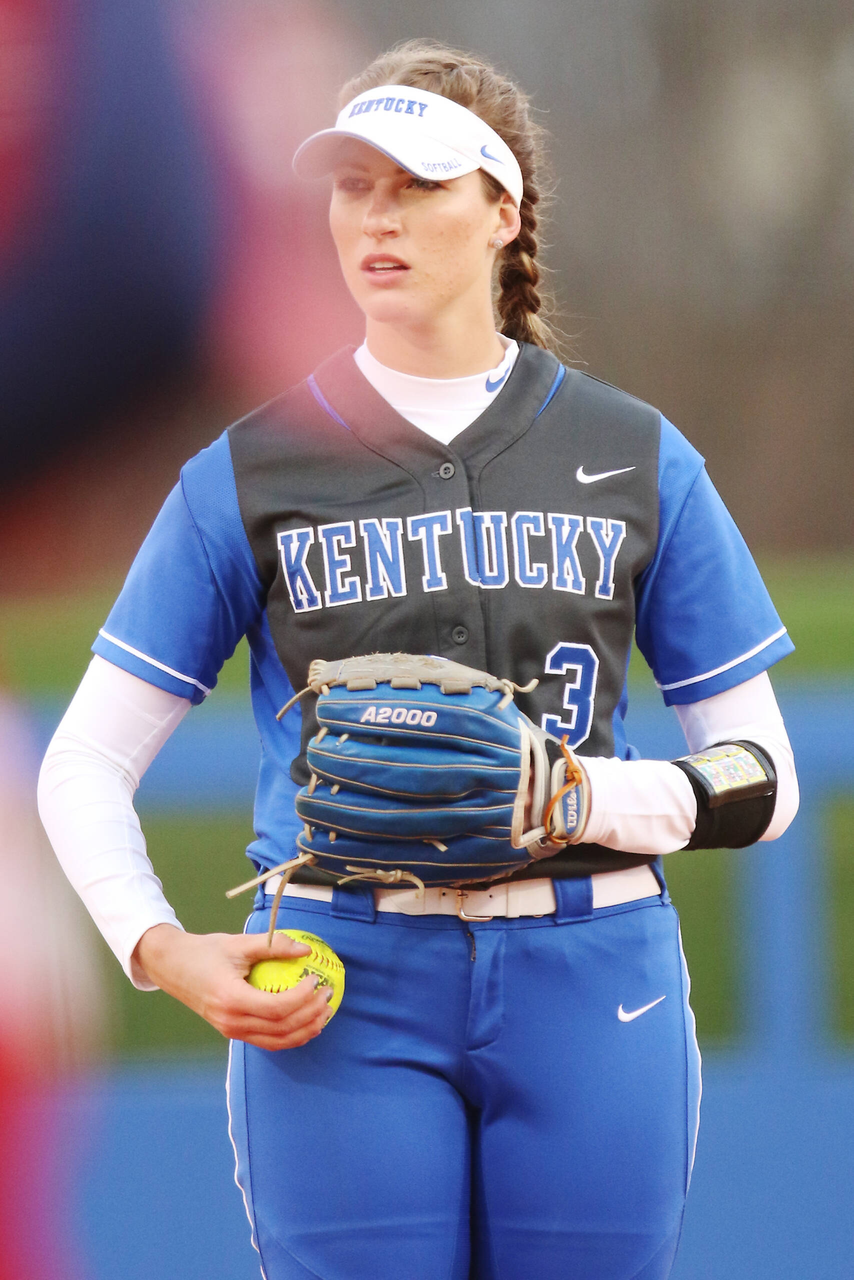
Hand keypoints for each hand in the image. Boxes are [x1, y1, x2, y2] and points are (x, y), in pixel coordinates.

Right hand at [132, 925, 332, 1049]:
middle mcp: (231, 1021)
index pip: (276, 1008)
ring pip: (276, 1040)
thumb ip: (273, 946)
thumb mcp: (238, 944)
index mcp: (231, 998)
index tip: (316, 980)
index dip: (301, 998)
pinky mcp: (232, 1032)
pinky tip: (306, 1023)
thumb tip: (306, 950)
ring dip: (305, 1029)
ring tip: (325, 1012)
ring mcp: (231, 1030)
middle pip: (280, 1028)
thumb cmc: (205, 952)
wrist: (172, 967)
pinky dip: (290, 1036)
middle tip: (328, 995)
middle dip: (311, 1014)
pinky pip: (267, 1041)